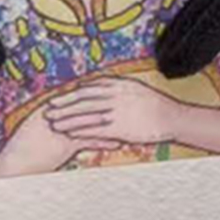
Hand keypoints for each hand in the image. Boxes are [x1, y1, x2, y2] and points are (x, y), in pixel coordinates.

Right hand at [0, 100, 118, 179]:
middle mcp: (57, 113)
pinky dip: (104, 141)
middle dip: (106, 104)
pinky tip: (117, 143)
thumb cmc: (22, 149)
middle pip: (87, 106)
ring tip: (126, 124)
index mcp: (50, 106)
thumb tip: (61, 115)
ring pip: (92, 122)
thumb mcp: (34, 128)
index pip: (77, 96)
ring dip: (111, 123)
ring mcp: (62, 127)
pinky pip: (89, 141)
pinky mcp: (65, 144)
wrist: (13, 163)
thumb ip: (50, 119)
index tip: (110, 92)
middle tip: (124, 103)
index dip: (95, 94)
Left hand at [44, 77, 219, 155]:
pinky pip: (96, 129)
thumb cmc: (155, 105)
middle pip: (83, 100)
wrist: (171, 117)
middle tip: (48, 110)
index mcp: (118, 84)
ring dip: (68, 119)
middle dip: (64, 105)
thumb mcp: (136, 89)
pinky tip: (70, 135)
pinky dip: (81, 131)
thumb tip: (104, 88)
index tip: (58, 97)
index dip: (71, 94)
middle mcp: (114, 95)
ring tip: (53, 124)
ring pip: (86, 115)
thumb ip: (118, 89)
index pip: (88, 88)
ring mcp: (116, 111)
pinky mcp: (119, 126)